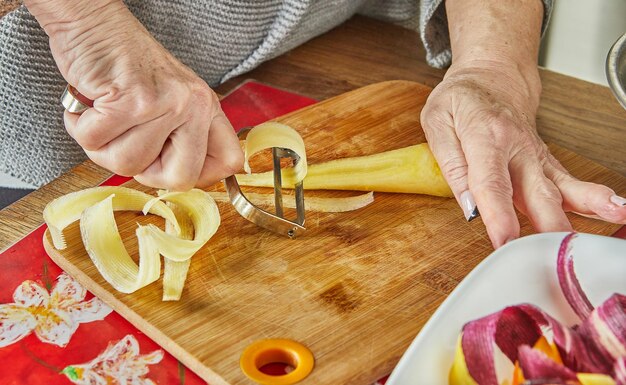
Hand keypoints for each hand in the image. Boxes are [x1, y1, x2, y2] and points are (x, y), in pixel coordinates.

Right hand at [36, 0, 242, 189]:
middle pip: (180, 179)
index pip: (229, 162)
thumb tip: (180, 180)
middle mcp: (194, 106)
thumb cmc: (126, 68)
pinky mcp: (130, 101)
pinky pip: (96, 143)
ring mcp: (165, 104)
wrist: (95, 25)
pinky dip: (82, 129)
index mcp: (207, 108)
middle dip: (144, 170)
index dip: (199, 176)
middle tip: (127, 141)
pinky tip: (90, 107)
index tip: (170, 165)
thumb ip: (182, 136)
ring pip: (129, 164)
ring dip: (104, 146)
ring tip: (106, 116)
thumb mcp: (172, 100)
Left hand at [421, 60, 625, 247]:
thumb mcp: (438, 121)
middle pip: (536, 190)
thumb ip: (450, 162)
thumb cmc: (462, 99)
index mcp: (486, 136)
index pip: (492, 181)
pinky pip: (572, 185)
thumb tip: (468, 205)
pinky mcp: (547, 166)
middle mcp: (518, 149)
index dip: (498, 213)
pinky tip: (616, 212)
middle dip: (546, 223)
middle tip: (551, 251)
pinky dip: (594, 200)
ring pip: (563, 188)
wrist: (493, 78)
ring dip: (587, 208)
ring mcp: (537, 158)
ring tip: (611, 220)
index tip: (503, 240)